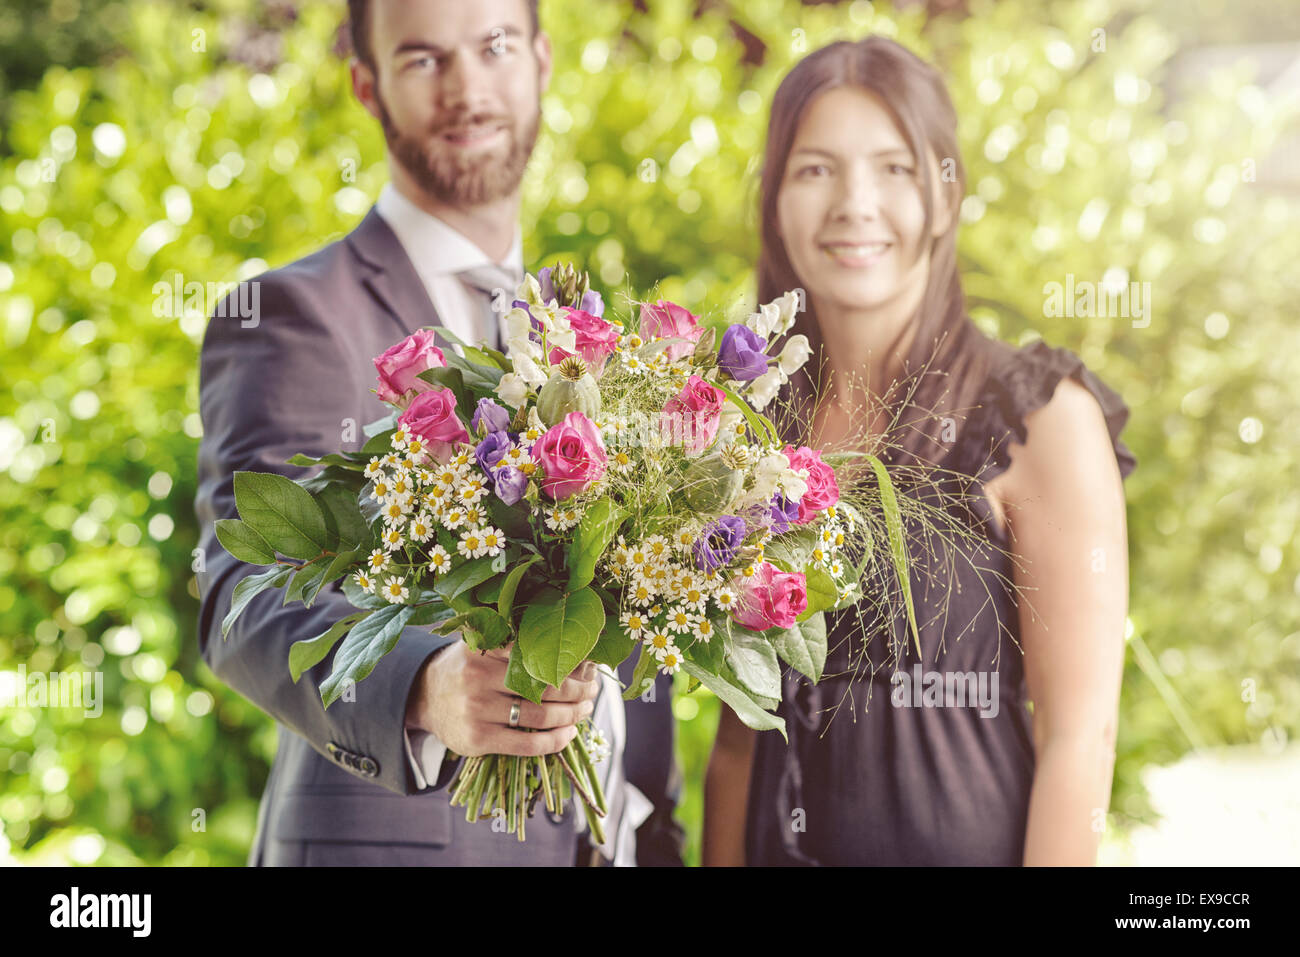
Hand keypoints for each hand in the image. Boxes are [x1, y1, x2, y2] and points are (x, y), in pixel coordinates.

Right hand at [405, 642, 599, 757]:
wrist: (425, 697)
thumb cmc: (467, 668)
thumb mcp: (482, 645)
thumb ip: (514, 644)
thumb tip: (570, 651)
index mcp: (483, 649)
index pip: (536, 655)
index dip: (568, 663)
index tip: (588, 666)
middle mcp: (478, 678)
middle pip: (543, 686)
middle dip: (577, 690)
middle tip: (592, 691)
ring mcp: (476, 710)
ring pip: (539, 716)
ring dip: (571, 715)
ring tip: (584, 710)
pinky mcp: (477, 740)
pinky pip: (526, 745)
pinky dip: (554, 742)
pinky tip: (568, 735)